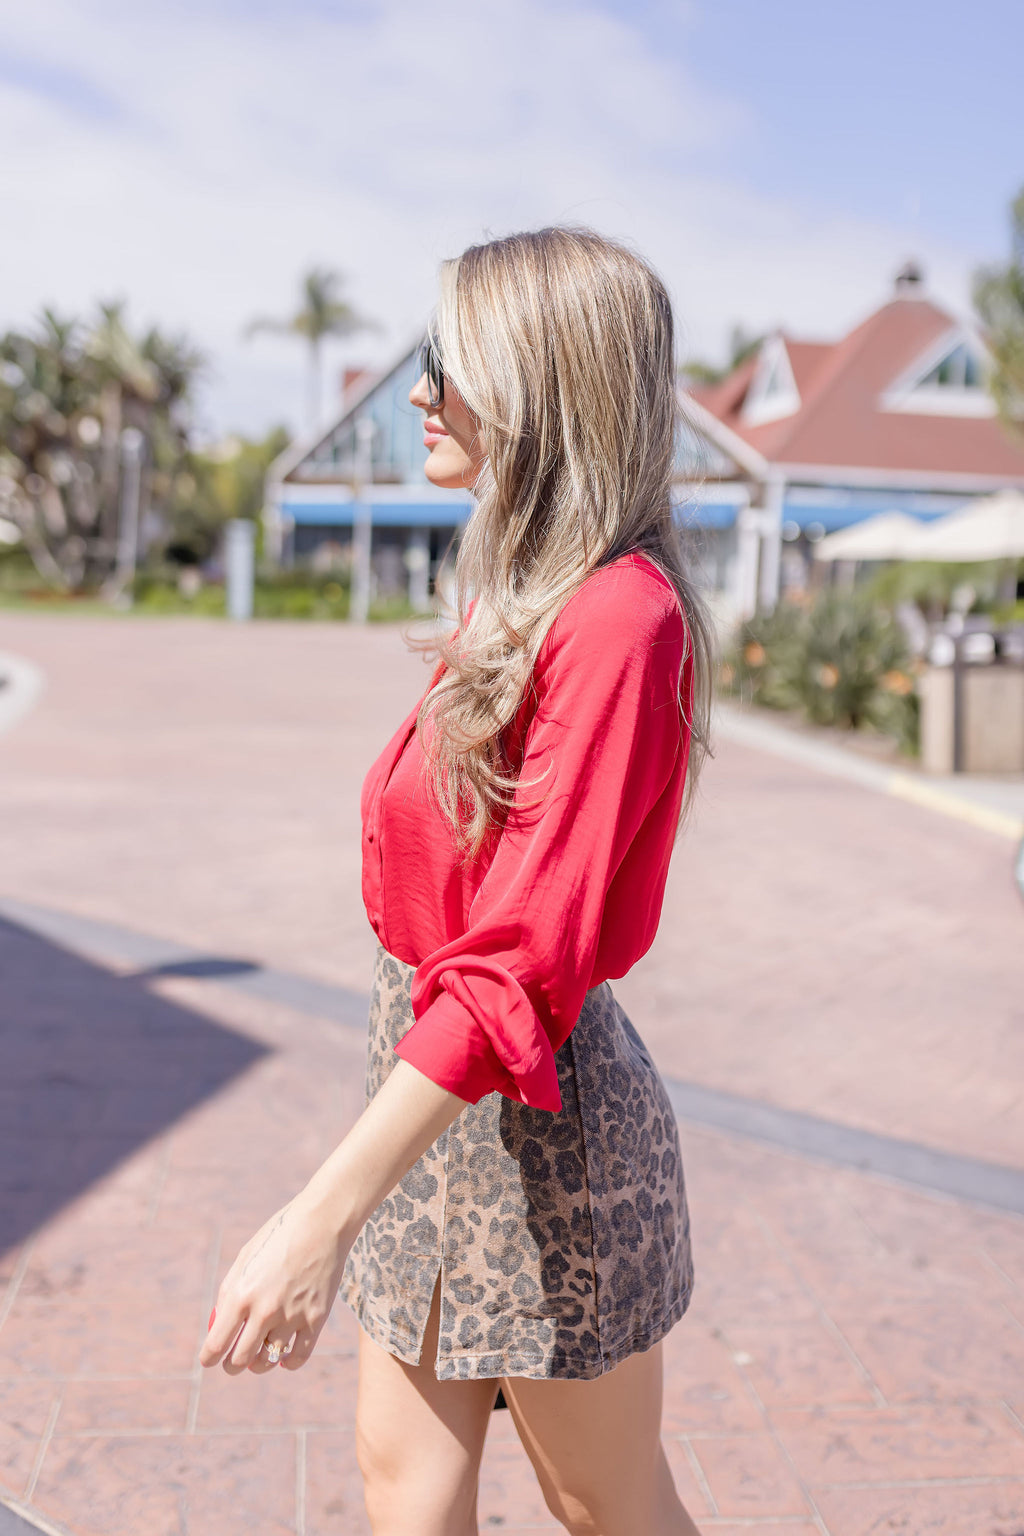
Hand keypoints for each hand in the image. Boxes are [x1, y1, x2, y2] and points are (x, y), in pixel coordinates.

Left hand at [199, 1189, 351, 1374]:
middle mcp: (265, 1310)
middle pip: (240, 1360)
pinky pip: (298, 1357)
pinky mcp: (316, 1319)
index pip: (216, 1345)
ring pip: (267, 1361)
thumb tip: (220, 1326)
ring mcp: (292, 1316)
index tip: (209, 1360)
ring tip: (258, 1358)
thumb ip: (229, 1294)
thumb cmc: (278, 1237)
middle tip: (233, 1362)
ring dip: (258, 1365)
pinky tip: (284, 1358)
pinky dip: (288, 1363)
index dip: (208, 1358)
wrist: (322, 1222)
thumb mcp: (245, 1259)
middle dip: (232, 1365)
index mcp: (241, 1294)